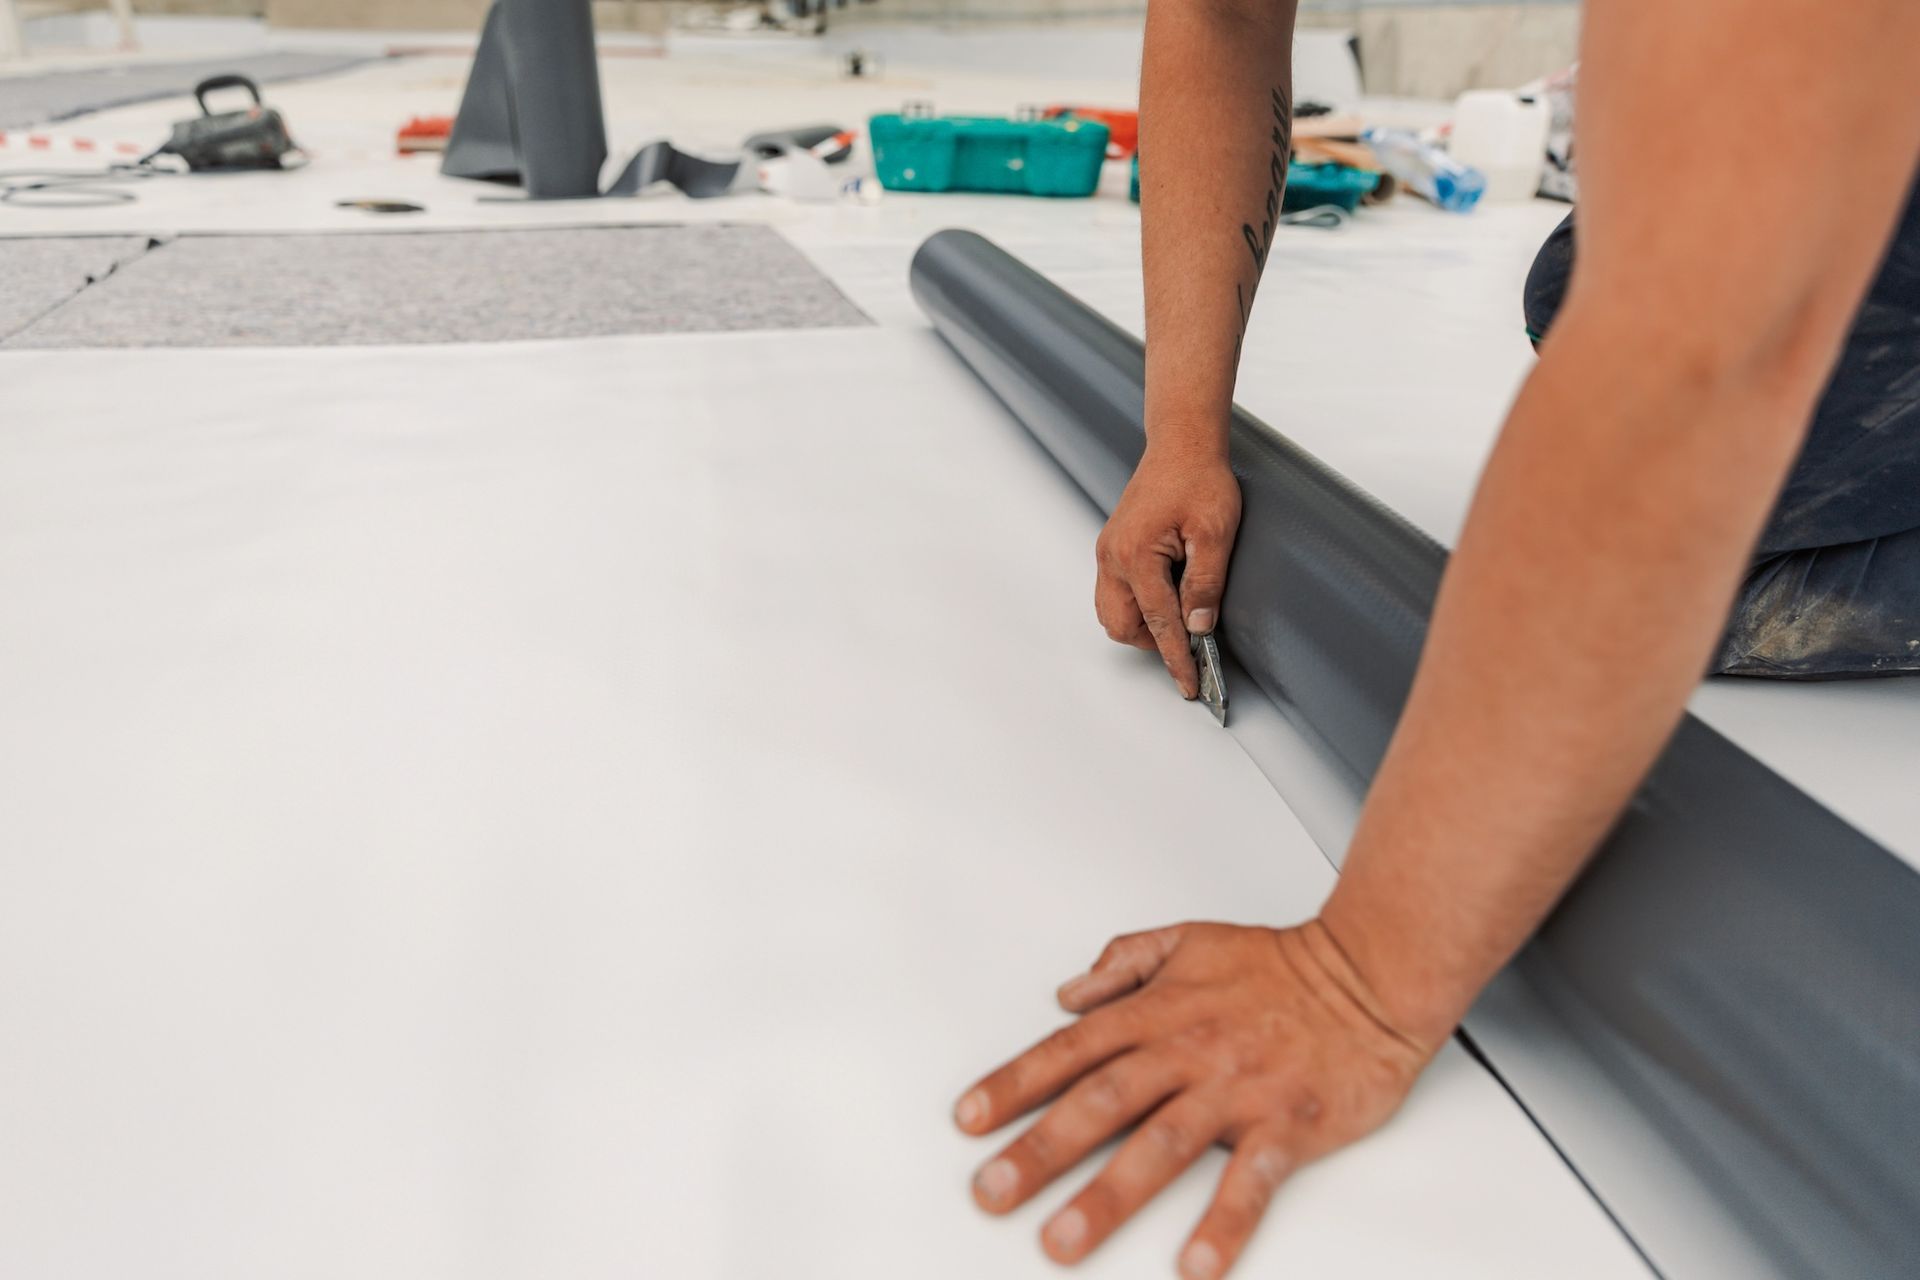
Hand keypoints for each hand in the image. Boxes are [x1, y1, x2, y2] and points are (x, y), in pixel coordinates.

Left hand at [953, 922, 1437, 1278]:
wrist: (1371, 973)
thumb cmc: (1282, 964)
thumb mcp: (1190, 939)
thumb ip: (1125, 962)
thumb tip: (1069, 992)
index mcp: (1159, 1011)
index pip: (1069, 1050)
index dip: (1014, 1084)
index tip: (970, 1119)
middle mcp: (1188, 1051)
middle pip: (1100, 1102)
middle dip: (1039, 1150)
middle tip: (992, 1192)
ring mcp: (1236, 1090)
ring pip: (1160, 1147)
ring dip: (1107, 1197)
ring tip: (1062, 1240)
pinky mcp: (1287, 1124)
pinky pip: (1250, 1181)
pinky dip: (1223, 1223)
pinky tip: (1194, 1262)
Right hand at [1095, 441, 1240, 697]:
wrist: (1181, 444)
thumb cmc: (1199, 479)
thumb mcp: (1216, 533)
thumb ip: (1206, 584)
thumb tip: (1199, 627)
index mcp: (1136, 555)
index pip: (1158, 623)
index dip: (1177, 658)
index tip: (1190, 684)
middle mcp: (1113, 557)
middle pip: (1123, 626)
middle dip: (1155, 642)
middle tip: (1191, 642)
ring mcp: (1108, 553)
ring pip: (1113, 614)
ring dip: (1143, 626)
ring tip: (1179, 619)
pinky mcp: (1112, 548)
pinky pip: (1114, 594)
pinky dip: (1136, 607)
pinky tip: (1165, 598)